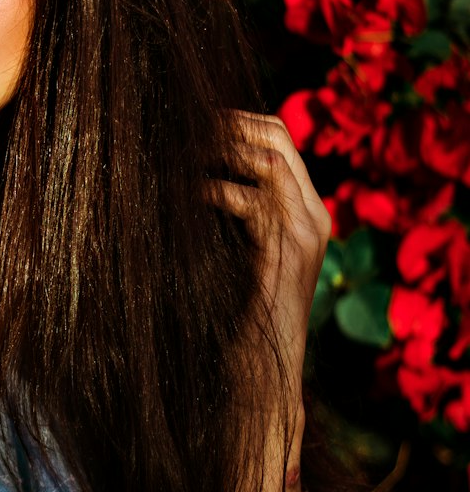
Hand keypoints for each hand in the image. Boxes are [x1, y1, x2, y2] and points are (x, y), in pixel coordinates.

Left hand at [208, 110, 331, 397]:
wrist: (263, 371)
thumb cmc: (240, 314)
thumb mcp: (239, 250)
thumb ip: (234, 212)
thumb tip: (193, 171)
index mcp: (303, 211)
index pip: (278, 139)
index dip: (236, 122)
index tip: (193, 120)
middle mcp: (313, 214)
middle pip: (278, 135)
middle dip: (228, 124)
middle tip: (183, 127)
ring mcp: (307, 231)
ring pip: (270, 157)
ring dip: (220, 148)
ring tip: (178, 152)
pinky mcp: (289, 251)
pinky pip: (252, 198)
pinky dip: (214, 189)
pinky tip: (185, 194)